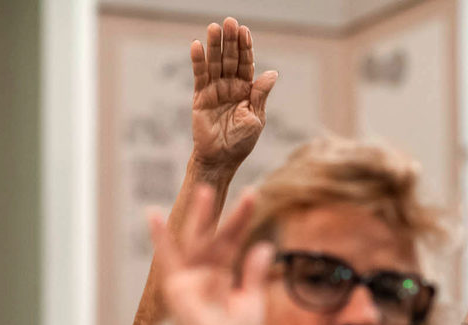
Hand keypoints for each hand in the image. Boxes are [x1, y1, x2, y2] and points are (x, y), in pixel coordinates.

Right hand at [149, 185, 272, 324]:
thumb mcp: (252, 303)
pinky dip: (161, 238)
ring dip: (201, 218)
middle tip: (235, 188)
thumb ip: (253, 275)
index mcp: (221, 281)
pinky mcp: (178, 287)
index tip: (254, 194)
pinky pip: (168, 259)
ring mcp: (191, 280)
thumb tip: (264, 245)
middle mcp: (205, 277)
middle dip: (224, 216)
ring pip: (198, 243)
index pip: (233, 244)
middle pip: (216, 239)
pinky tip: (153, 217)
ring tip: (205, 191)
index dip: (242, 220)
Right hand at [190, 18, 277, 172]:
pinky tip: (196, 46)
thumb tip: (271, 73)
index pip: (246, 63)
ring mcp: (214, 91)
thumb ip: (260, 95)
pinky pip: (199, 77)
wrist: (220, 160)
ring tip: (214, 28)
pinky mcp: (200, 98)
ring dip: (214, 46)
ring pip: (215, 64)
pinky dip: (198, 62)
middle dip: (230, 40)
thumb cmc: (240, 143)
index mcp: (246, 90)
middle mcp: (230, 86)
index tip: (245, 31)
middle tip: (230, 21)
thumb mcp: (256, 118)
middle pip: (230, 58)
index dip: (245, 47)